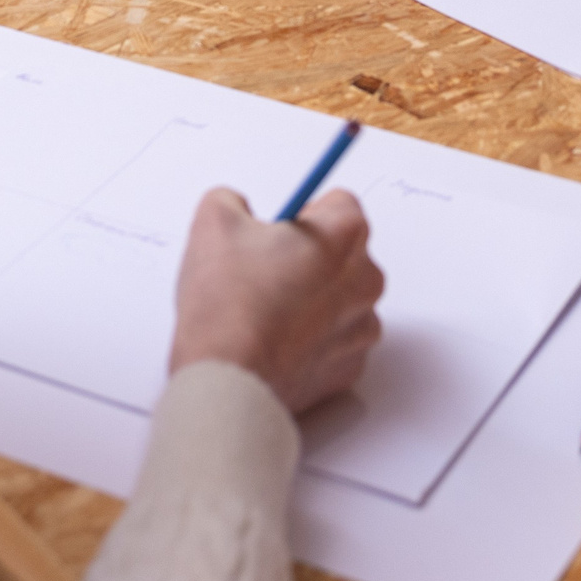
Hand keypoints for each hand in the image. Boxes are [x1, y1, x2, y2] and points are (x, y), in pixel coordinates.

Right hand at [172, 188, 384, 413]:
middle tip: (263, 272)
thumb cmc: (227, 304)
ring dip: (312, 300)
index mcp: (344, 235)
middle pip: (343, 254)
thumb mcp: (214, 220)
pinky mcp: (349, 368)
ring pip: (339, 299)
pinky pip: (334, 342)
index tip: (277, 232)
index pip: (338, 204)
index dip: (301, 215)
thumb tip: (237, 208)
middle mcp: (366, 280)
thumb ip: (234, 200)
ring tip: (265, 312)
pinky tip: (274, 343)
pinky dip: (310, 340)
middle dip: (309, 258)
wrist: (228, 380)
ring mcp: (361, 329)